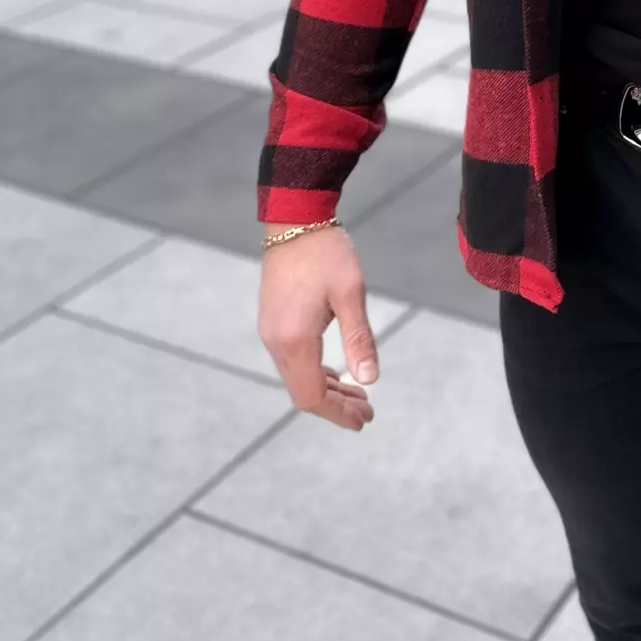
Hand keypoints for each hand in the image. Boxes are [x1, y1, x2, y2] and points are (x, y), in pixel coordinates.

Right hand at [258, 226, 377, 431]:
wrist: (294, 218)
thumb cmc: (326, 252)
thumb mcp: (350, 294)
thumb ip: (359, 339)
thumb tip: (370, 380)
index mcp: (294, 339)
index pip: (312, 395)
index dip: (337, 413)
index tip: (363, 422)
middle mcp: (276, 341)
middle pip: (303, 391)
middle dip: (335, 406)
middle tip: (367, 412)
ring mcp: (271, 331)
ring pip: (297, 376)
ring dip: (327, 389)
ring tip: (358, 395)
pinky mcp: (273, 320)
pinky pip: (292, 360)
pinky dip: (315, 372)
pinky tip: (336, 373)